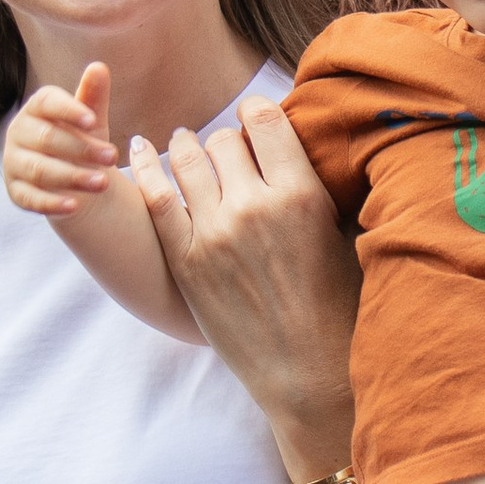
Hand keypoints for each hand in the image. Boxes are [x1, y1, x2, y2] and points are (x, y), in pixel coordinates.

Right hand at [5, 63, 114, 217]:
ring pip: (41, 170)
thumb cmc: (81, 141)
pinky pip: (31, 199)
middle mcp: (18, 133)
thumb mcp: (91, 121)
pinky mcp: (16, 192)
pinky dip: (52, 203)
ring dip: (73, 177)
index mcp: (35, 109)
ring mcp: (14, 163)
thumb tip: (99, 67)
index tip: (92, 120)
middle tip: (112, 157)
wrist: (72, 180)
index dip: (68, 110)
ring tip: (103, 183)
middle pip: (47, 139)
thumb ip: (93, 96)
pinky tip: (75, 206)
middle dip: (81, 149)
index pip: (46, 102)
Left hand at [130, 90, 358, 481]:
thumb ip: (321, 189)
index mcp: (302, 195)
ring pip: (187, 160)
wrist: (307, 373)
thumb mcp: (344, 238)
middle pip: (225, 138)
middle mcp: (255, 207)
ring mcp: (214, 234)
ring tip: (182, 142)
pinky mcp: (185, 261)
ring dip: (184, 145)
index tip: (254, 115)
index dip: (257, 110)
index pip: (266, 120)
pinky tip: (139, 151)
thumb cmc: (338, 309)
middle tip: (226, 146)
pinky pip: (156, 198)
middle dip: (226, 138)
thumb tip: (314, 147)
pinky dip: (145, 168)